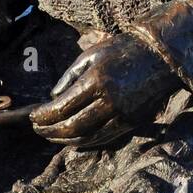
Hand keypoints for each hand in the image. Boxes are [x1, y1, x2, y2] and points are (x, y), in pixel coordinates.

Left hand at [30, 32, 176, 147]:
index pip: (62, 107)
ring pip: (87, 137)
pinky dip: (85, 142)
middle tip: (37, 129)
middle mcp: (108, 101)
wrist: (159, 57)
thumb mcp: (91, 54)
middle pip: (72, 126)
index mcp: (95, 81)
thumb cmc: (122, 50)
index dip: (44, 115)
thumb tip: (53, 97)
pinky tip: (73, 139)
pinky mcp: (130, 123)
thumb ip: (69, 76)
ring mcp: (120, 115)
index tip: (33, 116)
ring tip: (50, 136)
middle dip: (50, 130)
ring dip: (64, 140)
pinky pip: (103, 138)